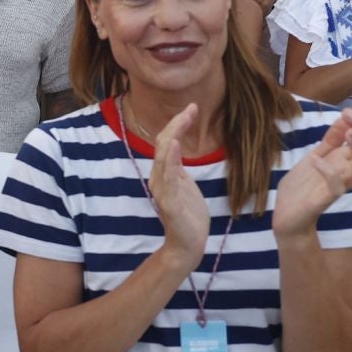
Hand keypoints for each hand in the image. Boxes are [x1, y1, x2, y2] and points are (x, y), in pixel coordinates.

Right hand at [150, 105, 212, 261]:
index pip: (166, 142)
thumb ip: (178, 167)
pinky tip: (174, 146)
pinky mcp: (169, 203)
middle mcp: (159, 179)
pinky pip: (168, 179)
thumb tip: (176, 147)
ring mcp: (162, 190)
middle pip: (163, 145)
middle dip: (176, 125)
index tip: (192, 108)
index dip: (177, 124)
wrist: (188, 244)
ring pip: (163, 158)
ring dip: (172, 137)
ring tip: (181, 120)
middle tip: (191, 108)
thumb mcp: (185, 184)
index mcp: (164, 173)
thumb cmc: (189, 215)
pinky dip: (169, 160)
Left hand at [273, 110, 351, 237]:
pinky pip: (336, 187)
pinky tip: (315, 159)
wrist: (286, 215)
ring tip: (349, 132)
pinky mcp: (325, 200)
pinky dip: (328, 172)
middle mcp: (347, 176)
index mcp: (347, 164)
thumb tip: (344, 117)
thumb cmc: (303, 186)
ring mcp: (338, 188)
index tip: (350, 111)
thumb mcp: (316, 156)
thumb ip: (331, 140)